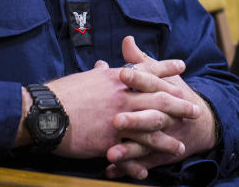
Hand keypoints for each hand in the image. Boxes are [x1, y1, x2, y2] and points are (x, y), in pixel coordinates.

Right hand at [16, 53, 198, 159]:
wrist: (44, 110)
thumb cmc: (63, 92)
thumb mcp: (85, 79)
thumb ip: (100, 75)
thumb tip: (104, 67)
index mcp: (116, 79)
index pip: (147, 71)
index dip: (166, 68)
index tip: (183, 66)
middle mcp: (122, 97)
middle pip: (158, 100)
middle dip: (178, 106)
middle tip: (195, 110)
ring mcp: (117, 120)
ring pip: (149, 131)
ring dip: (165, 142)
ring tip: (179, 149)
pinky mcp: (107, 141)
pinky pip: (128, 155)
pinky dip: (136, 165)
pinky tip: (145, 173)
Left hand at [104, 36, 217, 180]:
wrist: (201, 122)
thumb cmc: (174, 94)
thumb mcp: (161, 76)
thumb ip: (141, 60)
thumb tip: (126, 40)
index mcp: (167, 91)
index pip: (152, 82)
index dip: (138, 77)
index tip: (121, 72)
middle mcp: (167, 114)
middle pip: (151, 116)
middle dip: (134, 119)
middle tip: (116, 120)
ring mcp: (165, 136)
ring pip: (147, 143)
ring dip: (129, 150)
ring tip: (110, 154)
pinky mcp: (161, 154)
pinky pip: (144, 163)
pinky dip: (128, 168)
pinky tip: (111, 170)